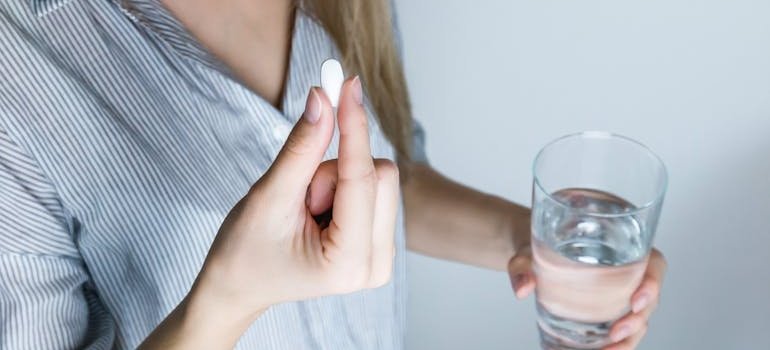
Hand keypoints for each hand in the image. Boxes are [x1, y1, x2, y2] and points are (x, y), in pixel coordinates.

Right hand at [194, 76, 398, 319]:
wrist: (240, 287)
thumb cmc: (245, 252)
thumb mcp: (268, 197)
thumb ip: (300, 149)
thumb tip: (323, 98)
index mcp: (348, 263)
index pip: (361, 178)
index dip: (353, 126)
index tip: (348, 84)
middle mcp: (377, 266)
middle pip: (381, 174)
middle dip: (334, 170)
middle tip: (300, 196)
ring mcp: (382, 256)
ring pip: (378, 178)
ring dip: (336, 180)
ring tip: (305, 210)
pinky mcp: (380, 243)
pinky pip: (374, 189)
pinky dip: (343, 188)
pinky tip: (318, 213)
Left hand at [508, 245, 666, 349]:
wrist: (528, 254)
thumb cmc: (536, 243)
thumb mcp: (528, 250)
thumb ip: (522, 265)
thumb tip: (522, 288)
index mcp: (619, 242)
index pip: (652, 262)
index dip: (653, 283)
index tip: (637, 301)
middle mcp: (626, 268)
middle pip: (647, 297)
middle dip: (638, 319)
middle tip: (616, 334)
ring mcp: (619, 291)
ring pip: (637, 317)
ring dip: (629, 338)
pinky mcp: (607, 308)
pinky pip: (619, 327)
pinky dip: (615, 344)